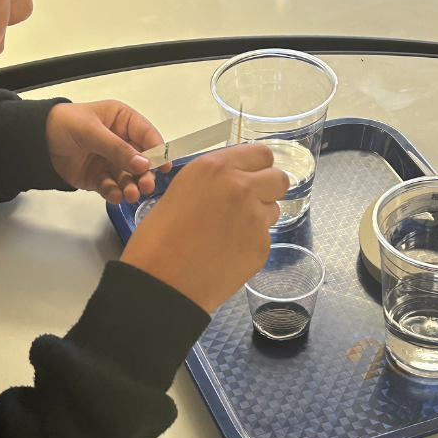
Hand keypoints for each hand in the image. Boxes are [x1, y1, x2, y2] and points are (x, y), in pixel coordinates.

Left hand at [48, 99, 164, 202]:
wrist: (35, 140)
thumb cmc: (63, 124)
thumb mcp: (91, 131)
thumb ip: (117, 148)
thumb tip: (143, 164)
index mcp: (122, 121)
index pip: (146, 135)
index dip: (158, 150)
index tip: (164, 166)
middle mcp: (120, 141)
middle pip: (141, 160)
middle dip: (145, 174)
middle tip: (146, 185)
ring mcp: (109, 161)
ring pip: (128, 176)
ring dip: (131, 186)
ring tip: (130, 194)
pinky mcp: (98, 177)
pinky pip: (111, 187)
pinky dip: (115, 192)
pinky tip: (117, 196)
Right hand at [120, 144, 289, 310]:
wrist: (162, 283)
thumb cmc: (158, 239)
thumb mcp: (181, 191)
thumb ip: (214, 181)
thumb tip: (235, 182)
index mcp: (215, 167)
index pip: (261, 154)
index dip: (256, 167)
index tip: (249, 177)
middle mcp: (240, 186)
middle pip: (279, 178)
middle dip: (267, 189)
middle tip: (247, 203)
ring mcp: (254, 217)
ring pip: (274, 209)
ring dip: (259, 216)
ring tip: (230, 232)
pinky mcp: (261, 246)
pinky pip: (265, 236)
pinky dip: (251, 242)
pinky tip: (227, 253)